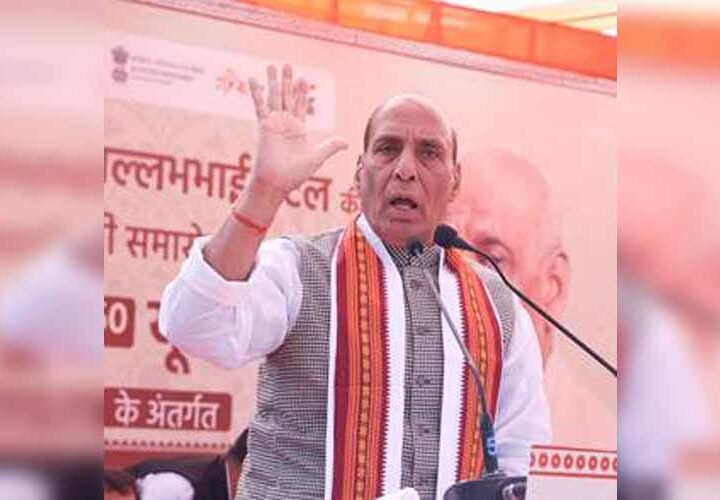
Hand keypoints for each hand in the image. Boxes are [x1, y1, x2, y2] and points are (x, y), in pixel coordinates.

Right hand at [247, 64, 347, 197]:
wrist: (277, 183)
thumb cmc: (295, 175)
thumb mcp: (317, 157)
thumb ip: (330, 147)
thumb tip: (346, 143)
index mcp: (297, 130)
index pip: (299, 106)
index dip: (300, 92)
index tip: (302, 78)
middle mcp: (285, 123)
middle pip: (286, 97)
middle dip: (287, 81)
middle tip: (287, 65)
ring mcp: (274, 123)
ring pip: (274, 97)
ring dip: (274, 81)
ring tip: (272, 65)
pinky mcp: (265, 125)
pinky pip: (260, 105)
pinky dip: (256, 92)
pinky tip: (252, 79)